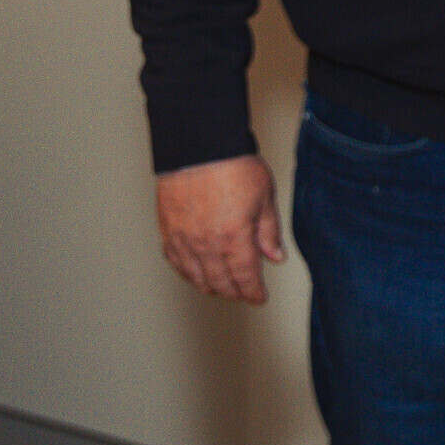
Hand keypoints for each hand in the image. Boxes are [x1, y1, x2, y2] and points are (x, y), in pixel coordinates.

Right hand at [156, 155, 284, 303]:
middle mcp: (207, 245)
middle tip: (244, 294)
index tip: (259, 298)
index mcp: (234, 239)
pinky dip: (187, 273)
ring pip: (196, 277)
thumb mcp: (264, 198)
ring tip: (221, 288)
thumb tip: (276, 257)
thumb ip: (269, 232)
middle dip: (235, 293)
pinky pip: (176, 262)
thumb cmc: (233, 165)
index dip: (254, 293)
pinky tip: (194, 273)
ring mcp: (184, 240)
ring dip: (211, 286)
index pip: (245, 279)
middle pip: (221, 282)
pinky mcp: (168, 231)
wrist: (199, 146)